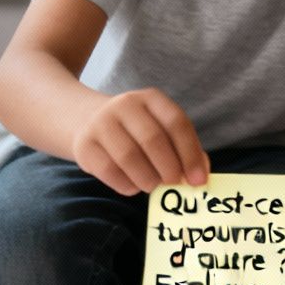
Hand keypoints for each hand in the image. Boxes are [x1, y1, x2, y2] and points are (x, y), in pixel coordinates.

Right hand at [71, 87, 208, 195]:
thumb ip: (183, 148)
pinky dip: (127, 185)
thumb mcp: (160, 128)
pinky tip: (134, 186)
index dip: (190, 153)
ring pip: (129, 156)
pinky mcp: (84, 144)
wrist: (86, 119)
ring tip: (153, 185)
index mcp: (150, 98)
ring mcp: (101, 123)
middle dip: (169, 168)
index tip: (199, 180)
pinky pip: (110, 171)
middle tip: (174, 183)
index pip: (176, 123)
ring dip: (148, 179)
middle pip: (152, 139)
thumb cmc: (135, 130)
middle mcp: (125, 105)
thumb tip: (200, 175)